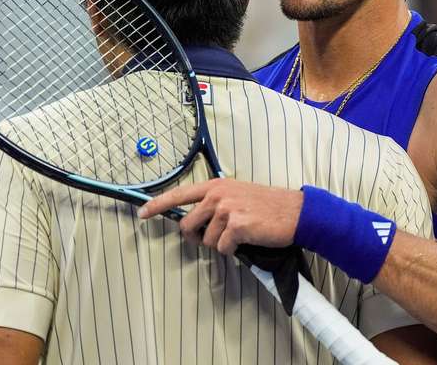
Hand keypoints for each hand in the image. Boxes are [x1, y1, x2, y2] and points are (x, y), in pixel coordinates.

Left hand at [139, 179, 303, 254]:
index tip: (141, 214)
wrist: (295, 212)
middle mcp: (217, 194)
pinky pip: (223, 248)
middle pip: (187, 225)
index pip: (178, 194)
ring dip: (220, 244)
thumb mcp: (237, 195)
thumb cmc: (267, 206)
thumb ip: (215, 203)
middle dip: (197, 238)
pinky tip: (247, 240)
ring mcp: (226, 209)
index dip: (156, 205)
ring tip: (239, 235)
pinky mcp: (236, 225)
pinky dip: (234, 251)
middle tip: (215, 239)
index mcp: (215, 185)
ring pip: (206, 241)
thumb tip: (195, 221)